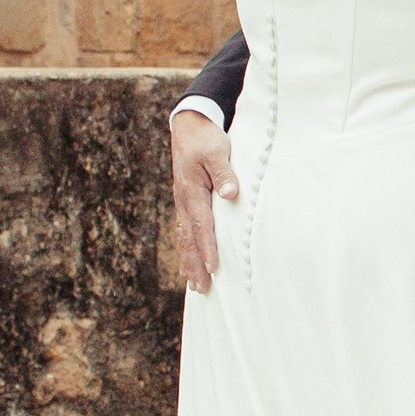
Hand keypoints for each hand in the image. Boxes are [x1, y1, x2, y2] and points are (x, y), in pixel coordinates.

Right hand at [170, 108, 237, 293]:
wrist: (189, 126)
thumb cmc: (205, 139)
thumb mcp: (216, 151)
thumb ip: (224, 174)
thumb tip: (231, 194)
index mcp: (192, 192)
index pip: (202, 226)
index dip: (208, 248)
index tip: (214, 268)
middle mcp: (184, 201)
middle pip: (189, 239)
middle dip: (195, 265)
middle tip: (202, 289)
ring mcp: (183, 203)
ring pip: (184, 238)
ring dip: (189, 262)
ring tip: (194, 285)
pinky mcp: (186, 201)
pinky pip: (184, 231)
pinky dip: (186, 249)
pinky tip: (188, 262)